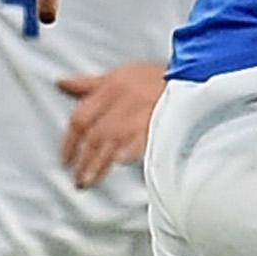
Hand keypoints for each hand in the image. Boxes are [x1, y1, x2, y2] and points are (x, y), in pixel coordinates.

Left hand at [57, 61, 166, 186]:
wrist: (194, 74)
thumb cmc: (158, 77)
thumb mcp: (122, 73)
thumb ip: (90, 84)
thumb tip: (62, 84)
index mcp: (111, 87)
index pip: (81, 118)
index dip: (70, 141)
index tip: (66, 159)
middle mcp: (123, 100)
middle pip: (94, 135)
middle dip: (83, 159)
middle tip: (77, 179)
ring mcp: (141, 113)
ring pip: (111, 142)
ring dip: (98, 164)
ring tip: (89, 182)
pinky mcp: (161, 122)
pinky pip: (141, 138)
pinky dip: (130, 150)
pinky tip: (121, 162)